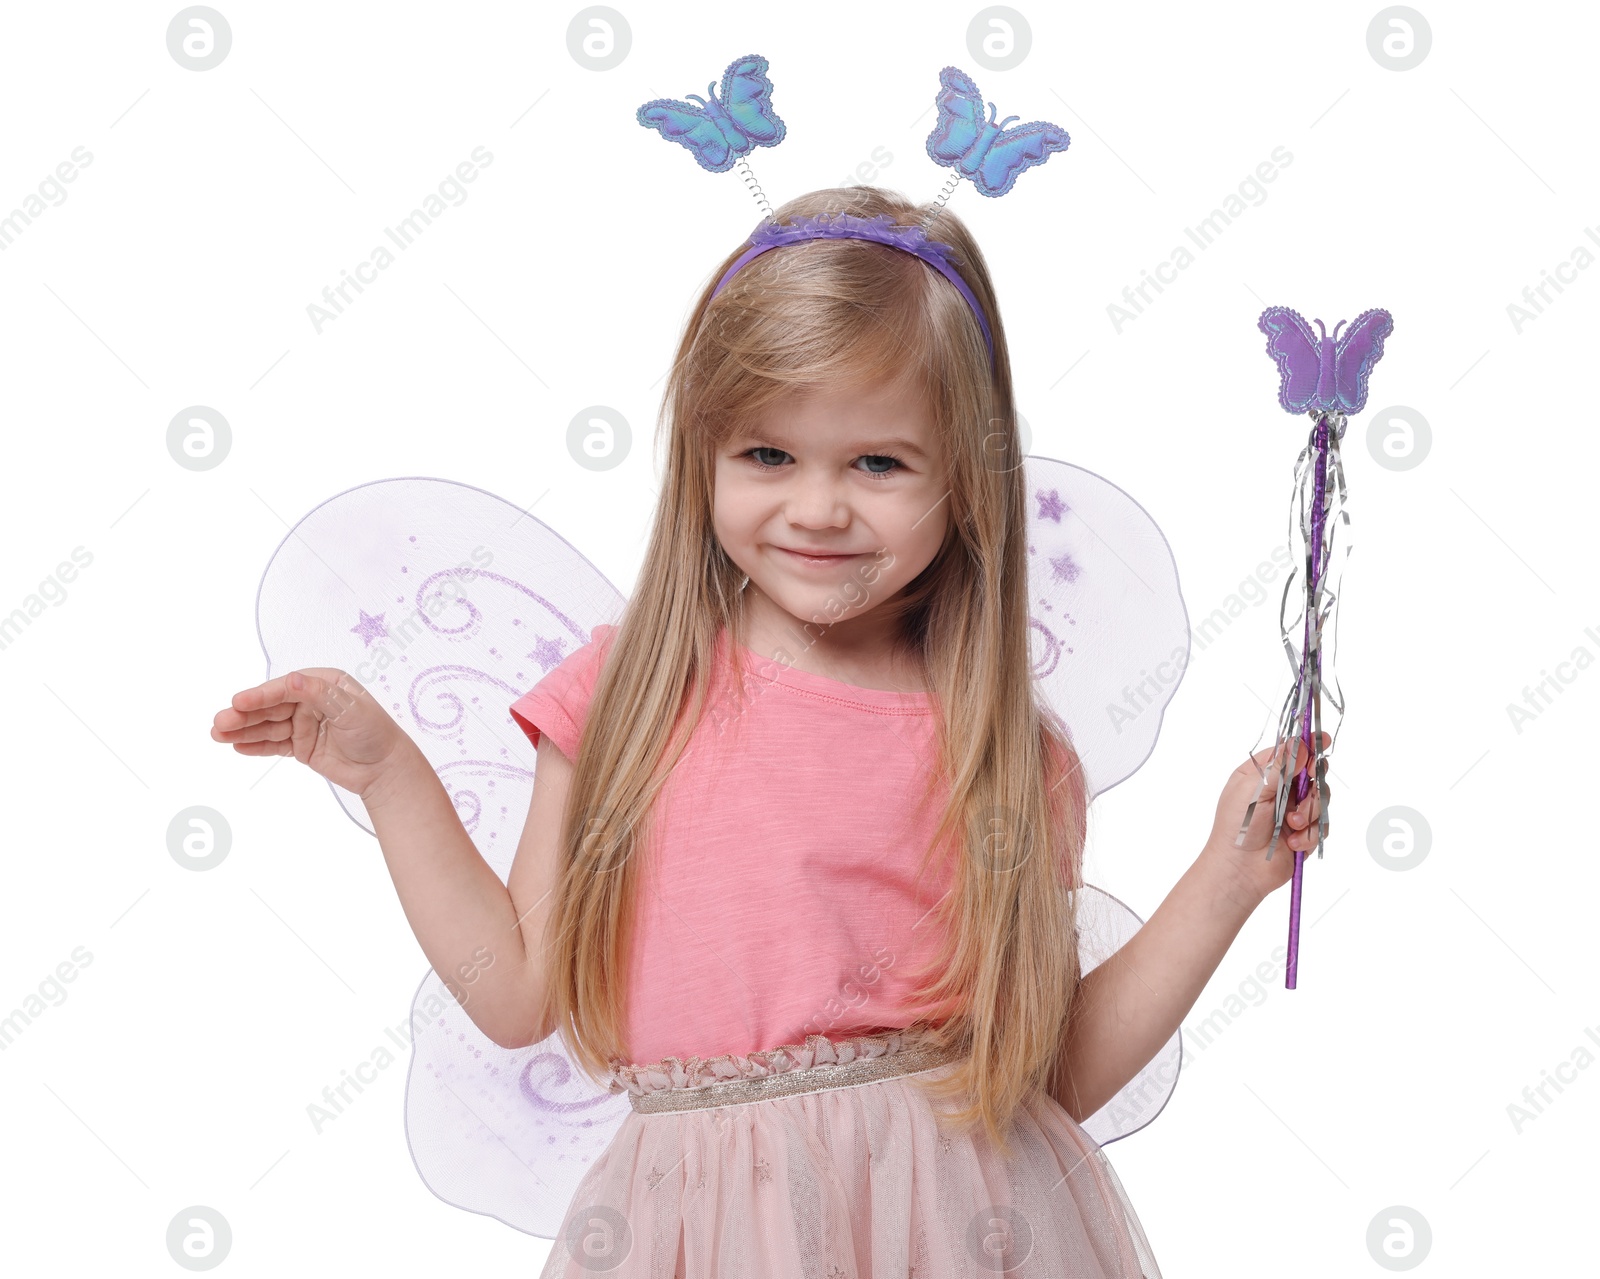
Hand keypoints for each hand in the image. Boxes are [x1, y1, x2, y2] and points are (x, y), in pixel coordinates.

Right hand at [210, 667, 410, 803]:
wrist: (385, 769)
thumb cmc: (376, 734)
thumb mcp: (351, 710)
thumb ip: (320, 695)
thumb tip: (294, 680)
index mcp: (324, 683)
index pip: (286, 687)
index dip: (261, 695)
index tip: (238, 702)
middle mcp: (311, 701)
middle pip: (271, 706)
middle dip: (244, 714)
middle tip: (219, 723)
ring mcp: (304, 724)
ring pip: (268, 726)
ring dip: (243, 730)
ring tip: (218, 734)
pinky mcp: (301, 745)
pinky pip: (274, 744)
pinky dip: (256, 745)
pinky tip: (236, 746)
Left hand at [1202, 733, 1331, 905]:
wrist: (1240, 870)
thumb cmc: (1237, 828)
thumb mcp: (1254, 790)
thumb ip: (1280, 767)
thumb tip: (1300, 743)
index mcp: (1261, 774)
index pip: (1289, 751)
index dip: (1307, 745)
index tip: (1323, 740)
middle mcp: (1279, 790)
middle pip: (1312, 773)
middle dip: (1312, 783)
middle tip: (1305, 788)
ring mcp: (1292, 811)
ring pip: (1321, 800)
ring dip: (1308, 813)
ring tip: (1290, 825)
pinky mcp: (1304, 832)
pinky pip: (1322, 826)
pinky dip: (1308, 834)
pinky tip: (1292, 842)